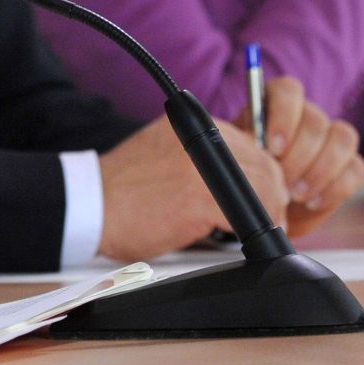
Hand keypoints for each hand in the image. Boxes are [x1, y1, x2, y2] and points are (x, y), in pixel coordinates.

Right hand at [97, 117, 287, 261]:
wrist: (89, 203)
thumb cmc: (121, 188)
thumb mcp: (164, 151)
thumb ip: (199, 153)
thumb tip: (237, 176)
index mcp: (194, 124)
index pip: (252, 145)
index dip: (264, 174)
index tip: (262, 195)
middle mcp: (202, 137)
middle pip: (265, 164)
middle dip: (274, 194)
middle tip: (269, 218)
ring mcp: (203, 166)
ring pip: (265, 186)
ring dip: (268, 212)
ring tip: (257, 230)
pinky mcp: (200, 198)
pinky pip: (249, 214)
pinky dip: (252, 230)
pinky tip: (240, 240)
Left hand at [242, 75, 363, 238]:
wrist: (266, 206)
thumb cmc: (248, 175)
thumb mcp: (240, 157)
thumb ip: (246, 145)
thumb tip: (252, 143)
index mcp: (275, 102)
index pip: (288, 91)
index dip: (283, 117)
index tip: (272, 148)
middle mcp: (307, 114)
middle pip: (316, 121)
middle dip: (299, 157)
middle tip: (281, 183)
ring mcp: (332, 137)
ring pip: (343, 139)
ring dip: (320, 171)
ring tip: (296, 194)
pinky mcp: (350, 165)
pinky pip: (356, 168)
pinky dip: (335, 188)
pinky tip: (311, 202)